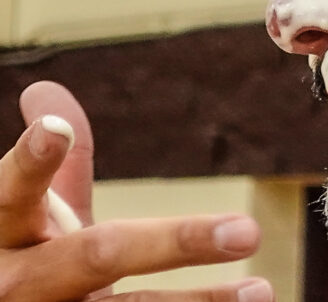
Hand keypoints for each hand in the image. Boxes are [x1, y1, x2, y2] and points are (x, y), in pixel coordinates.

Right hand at [0, 81, 272, 301]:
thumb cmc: (19, 257)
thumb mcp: (25, 213)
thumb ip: (50, 160)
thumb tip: (43, 88)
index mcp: (5, 231)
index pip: (14, 191)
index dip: (34, 162)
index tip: (57, 131)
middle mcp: (20, 282)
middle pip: (100, 256)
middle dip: (177, 242)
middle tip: (247, 231)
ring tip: (260, 292)